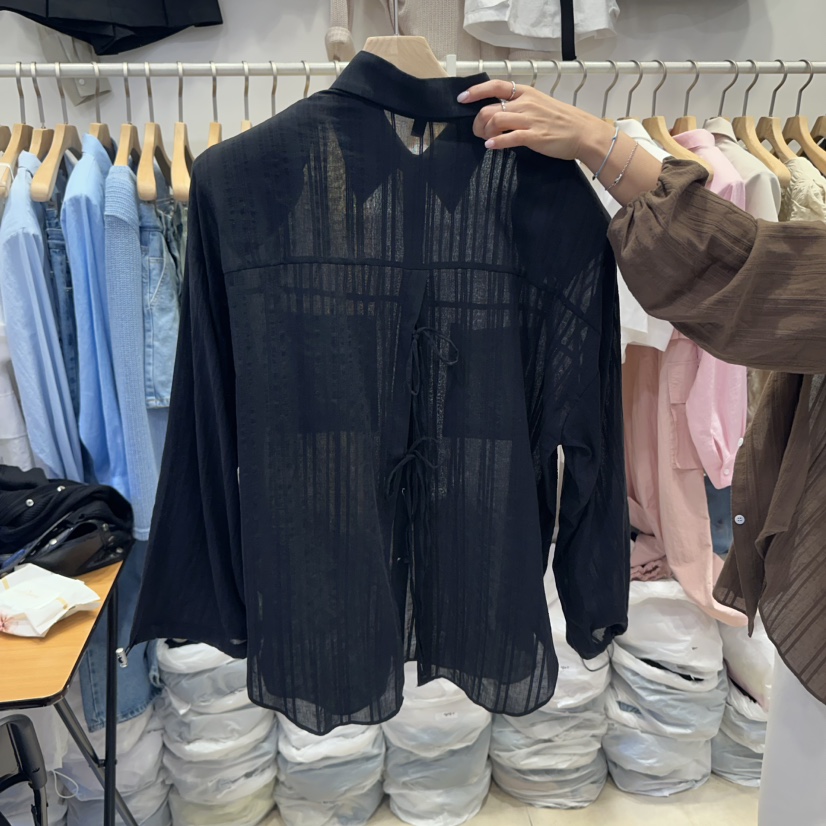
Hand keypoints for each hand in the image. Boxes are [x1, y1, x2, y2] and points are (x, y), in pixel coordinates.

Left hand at [458, 79, 613, 161]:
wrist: (583, 132)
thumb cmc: (560, 120)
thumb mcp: (538, 105)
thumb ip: (518, 107)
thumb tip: (497, 113)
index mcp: (525, 93)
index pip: (495, 86)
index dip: (475, 91)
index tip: (462, 98)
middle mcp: (525, 103)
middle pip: (489, 109)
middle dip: (477, 122)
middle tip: (478, 132)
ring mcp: (530, 119)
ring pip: (495, 121)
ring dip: (484, 132)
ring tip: (485, 140)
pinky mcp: (534, 136)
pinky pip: (509, 138)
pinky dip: (496, 142)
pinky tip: (490, 146)